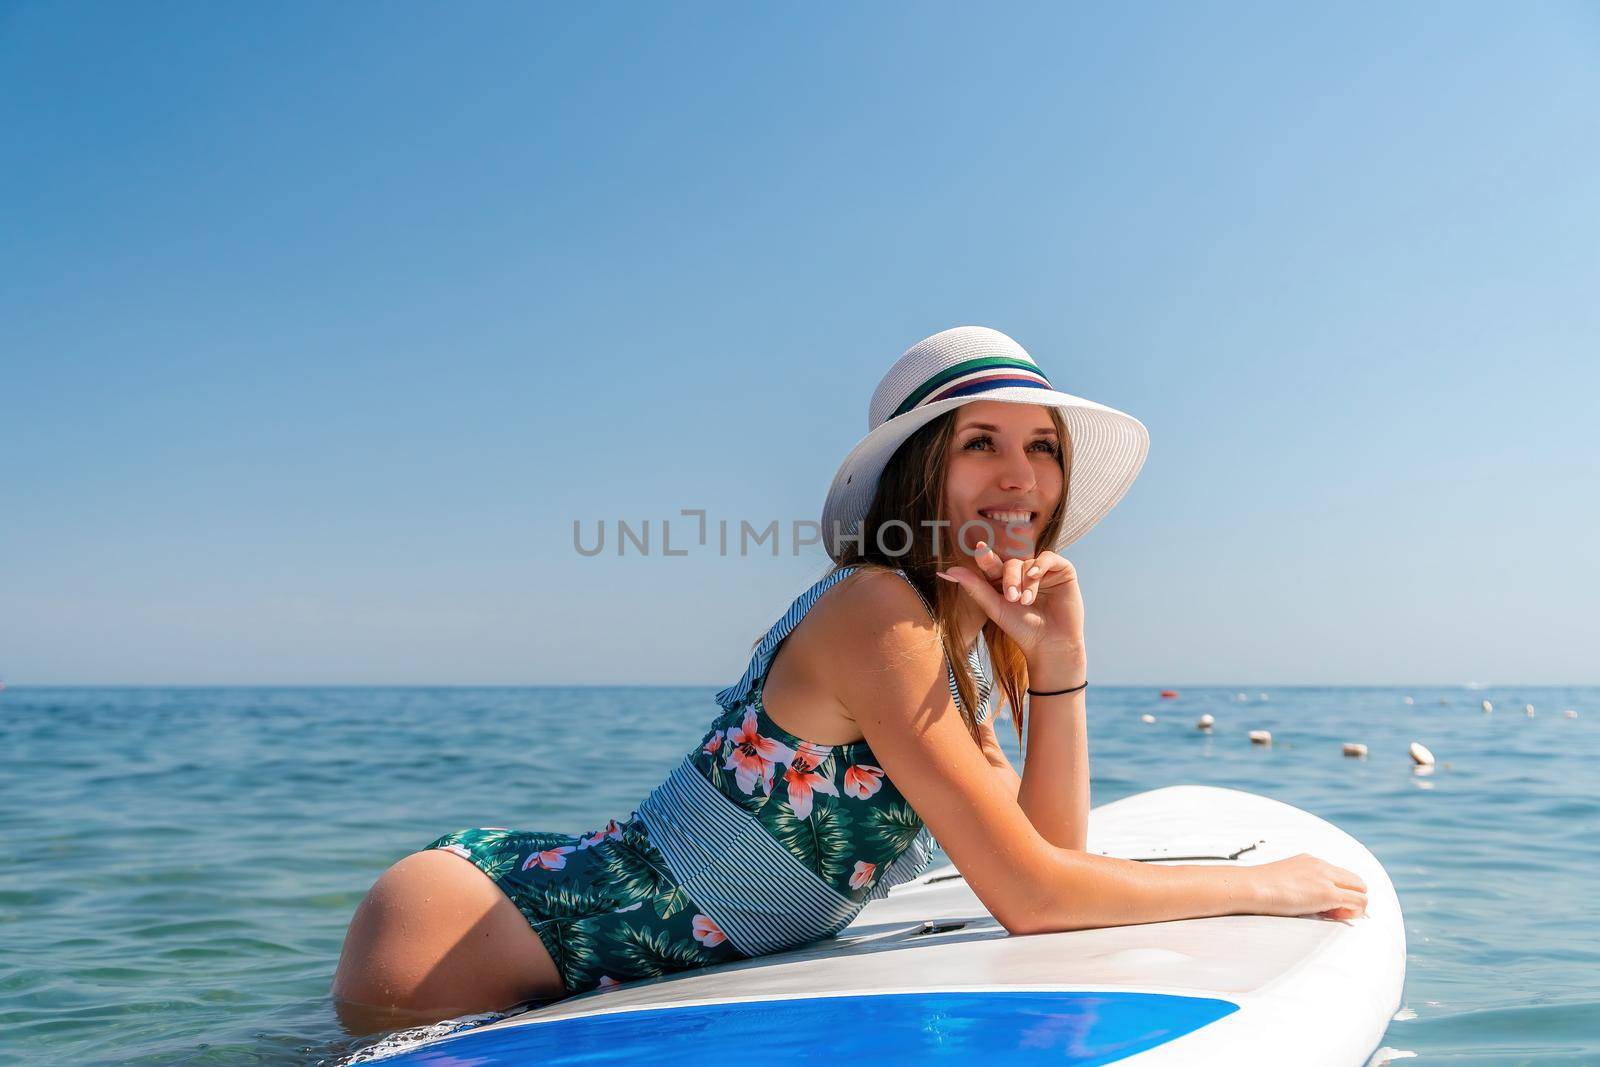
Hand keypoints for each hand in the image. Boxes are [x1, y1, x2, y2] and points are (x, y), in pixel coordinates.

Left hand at [936, 542, 1084, 667]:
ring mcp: (1044, 572)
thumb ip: (974, 587)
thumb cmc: (1021, 629)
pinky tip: (1035, 576)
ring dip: (1025, 581)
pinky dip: (1040, 565)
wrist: (1050, 645)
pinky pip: (1049, 557)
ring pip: (1028, 563)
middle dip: (1008, 578)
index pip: (993, 564)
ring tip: (1025, 601)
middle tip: (1010, 598)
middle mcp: (1024, 575)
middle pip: (1011, 563)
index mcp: (1005, 581)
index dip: (986, 557)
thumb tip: (948, 570)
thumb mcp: (994, 607)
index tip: (980, 551)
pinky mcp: (1063, 572)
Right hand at [1251, 853, 1367, 920]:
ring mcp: (1325, 878)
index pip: (1340, 875)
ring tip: (1333, 915)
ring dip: (1354, 906)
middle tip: (1333, 913)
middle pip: (1356, 881)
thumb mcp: (1282, 879)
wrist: (1251, 886)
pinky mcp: (1328, 894)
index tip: (1326, 906)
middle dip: (1352, 898)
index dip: (1340, 891)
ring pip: (1362, 890)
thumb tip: (1302, 898)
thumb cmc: (1258, 888)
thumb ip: (1297, 883)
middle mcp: (1321, 865)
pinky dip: (1354, 912)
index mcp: (1310, 861)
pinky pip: (1358, 902)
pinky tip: (1334, 917)